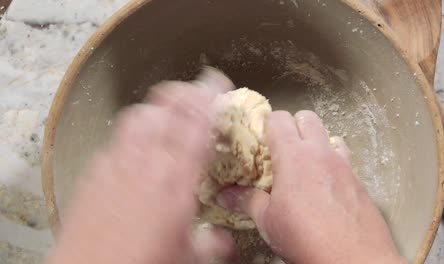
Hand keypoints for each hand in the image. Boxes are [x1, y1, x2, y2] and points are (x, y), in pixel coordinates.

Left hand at [48, 68, 235, 263]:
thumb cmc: (138, 263)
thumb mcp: (187, 256)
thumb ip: (212, 243)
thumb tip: (224, 241)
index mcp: (177, 178)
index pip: (197, 122)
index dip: (208, 95)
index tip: (216, 83)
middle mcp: (148, 162)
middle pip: (167, 106)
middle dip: (184, 92)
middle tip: (194, 92)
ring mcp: (118, 162)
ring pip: (139, 114)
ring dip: (157, 108)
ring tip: (166, 113)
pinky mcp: (95, 170)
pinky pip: (116, 139)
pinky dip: (131, 134)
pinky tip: (135, 148)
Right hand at [218, 110, 405, 263]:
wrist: (354, 259)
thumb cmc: (305, 237)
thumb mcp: (269, 221)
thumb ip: (247, 201)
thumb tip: (225, 195)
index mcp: (293, 156)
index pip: (278, 119)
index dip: (267, 125)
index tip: (261, 140)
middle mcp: (320, 153)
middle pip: (307, 117)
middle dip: (293, 126)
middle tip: (282, 150)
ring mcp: (343, 164)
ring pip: (329, 135)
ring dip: (316, 143)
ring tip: (306, 166)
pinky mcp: (359, 179)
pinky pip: (344, 158)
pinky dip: (333, 162)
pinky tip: (326, 185)